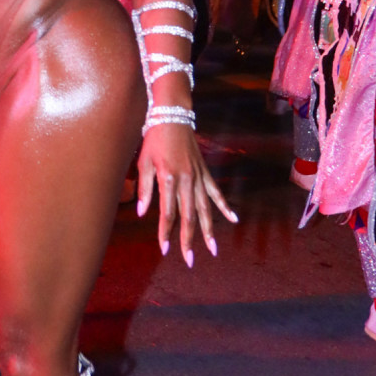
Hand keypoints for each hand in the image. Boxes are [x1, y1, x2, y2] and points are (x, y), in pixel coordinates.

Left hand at [136, 124, 237, 266]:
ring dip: (208, 230)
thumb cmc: (154, 139)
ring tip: (213, 250)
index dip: (165, 233)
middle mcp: (187, 181)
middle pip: (189, 216)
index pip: (167, 213)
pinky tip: (234, 219)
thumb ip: (144, 188)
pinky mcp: (205, 172)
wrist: (172, 116)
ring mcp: (198, 177)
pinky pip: (215, 192)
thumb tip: (141, 213)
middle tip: (189, 259)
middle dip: (188, 239)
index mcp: (169, 179)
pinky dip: (224, 206)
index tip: (164, 249)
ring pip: (205, 209)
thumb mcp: (143, 162)